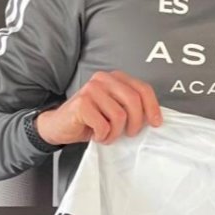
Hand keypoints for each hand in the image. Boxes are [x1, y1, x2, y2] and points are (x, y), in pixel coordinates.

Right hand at [36, 71, 161, 144]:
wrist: (58, 126)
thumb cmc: (90, 119)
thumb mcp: (114, 109)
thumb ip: (130, 106)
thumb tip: (155, 118)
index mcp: (115, 77)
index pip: (142, 89)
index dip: (153, 107)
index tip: (156, 123)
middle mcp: (103, 79)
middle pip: (134, 101)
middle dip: (136, 122)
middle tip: (130, 134)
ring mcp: (91, 89)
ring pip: (119, 116)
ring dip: (115, 132)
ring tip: (107, 134)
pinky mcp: (81, 103)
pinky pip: (104, 126)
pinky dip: (103, 136)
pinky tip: (96, 135)